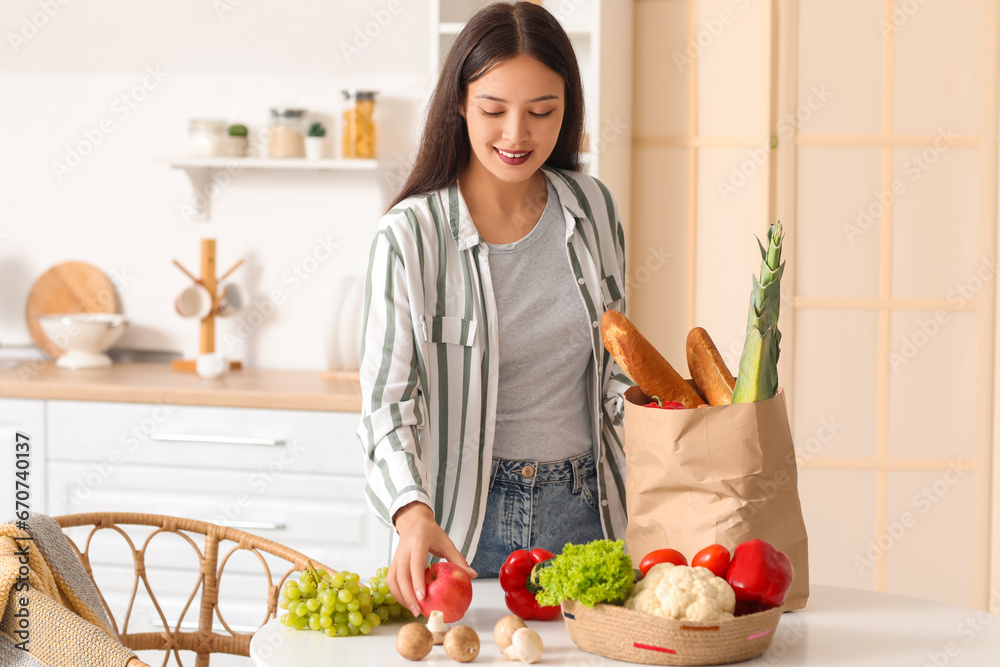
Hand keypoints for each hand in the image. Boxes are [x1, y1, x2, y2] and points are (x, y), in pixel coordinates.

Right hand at [388, 501, 476, 616]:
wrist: (413, 521)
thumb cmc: (431, 533)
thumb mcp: (446, 542)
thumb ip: (458, 559)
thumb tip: (473, 575)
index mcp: (418, 543)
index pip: (415, 564)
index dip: (418, 581)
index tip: (422, 598)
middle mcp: (404, 550)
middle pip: (401, 576)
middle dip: (408, 595)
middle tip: (417, 611)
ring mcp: (396, 556)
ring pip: (393, 580)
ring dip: (400, 597)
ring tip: (412, 609)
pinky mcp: (393, 562)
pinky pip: (390, 580)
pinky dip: (396, 593)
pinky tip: (406, 601)